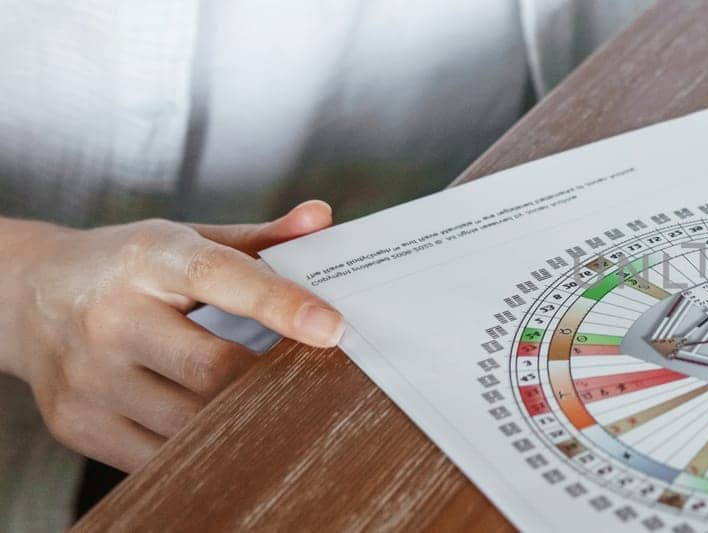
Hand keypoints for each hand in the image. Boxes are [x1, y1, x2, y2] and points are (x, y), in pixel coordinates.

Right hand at [0, 201, 342, 471]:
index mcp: (147, 260)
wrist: (26, 298)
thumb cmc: (125, 268)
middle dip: (269, 380)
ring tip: (270, 406)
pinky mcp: (78, 423)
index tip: (332, 329)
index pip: (222, 278)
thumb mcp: (184, 240)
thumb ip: (258, 238)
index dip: (281, 305)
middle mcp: (111, 318)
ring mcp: (89, 377)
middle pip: (210, 368)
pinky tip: (222, 428)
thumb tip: (321, 218)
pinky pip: (159, 455)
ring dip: (241, 419)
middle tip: (308, 381)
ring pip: (190, 421)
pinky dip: (201, 447)